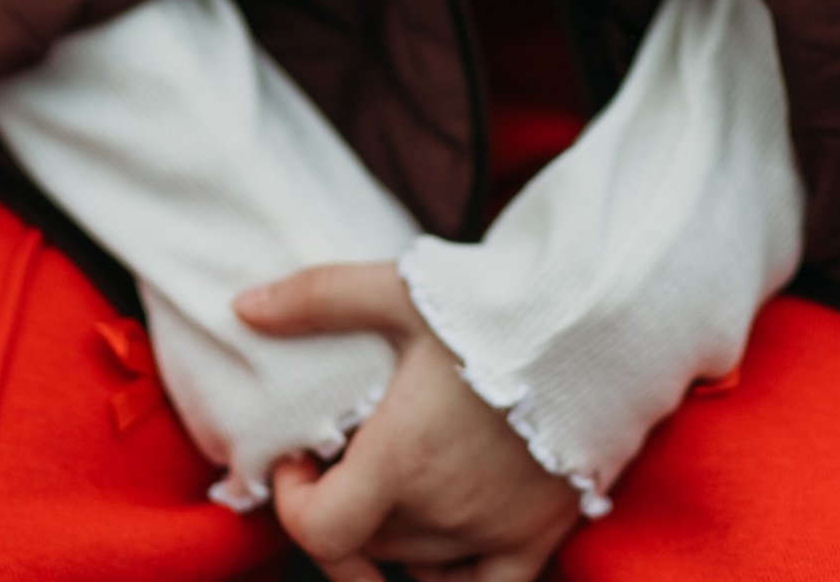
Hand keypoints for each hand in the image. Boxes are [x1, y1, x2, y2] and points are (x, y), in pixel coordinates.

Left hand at [234, 261, 581, 581]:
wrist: (597, 320)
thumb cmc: (494, 304)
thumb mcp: (400, 288)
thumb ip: (318, 297)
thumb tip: (242, 304)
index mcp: (403, 459)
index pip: (320, 531)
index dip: (294, 502)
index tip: (303, 455)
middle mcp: (445, 510)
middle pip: (368, 541)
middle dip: (344, 503)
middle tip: (350, 450)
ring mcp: (495, 531)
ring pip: (418, 563)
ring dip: (396, 532)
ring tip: (400, 474)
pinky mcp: (538, 536)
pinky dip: (454, 576)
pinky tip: (446, 537)